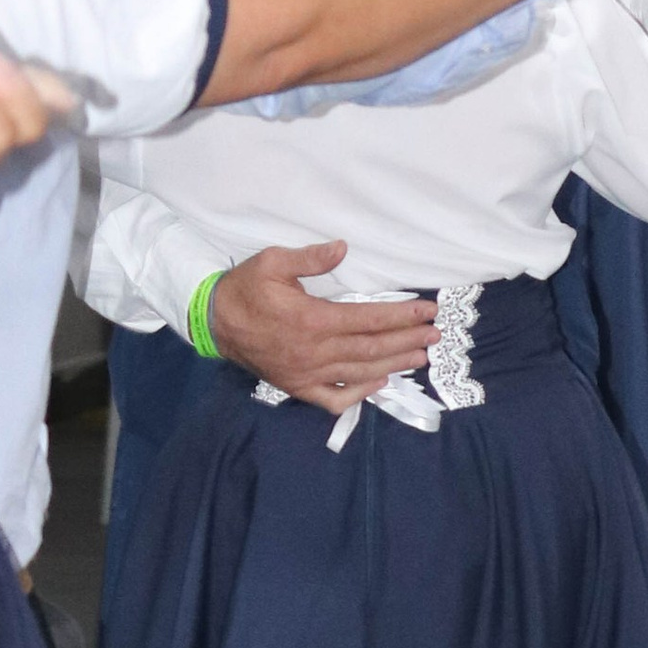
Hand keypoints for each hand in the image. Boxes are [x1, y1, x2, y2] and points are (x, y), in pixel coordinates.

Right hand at [205, 239, 435, 414]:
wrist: (213, 322)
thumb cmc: (244, 288)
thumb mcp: (272, 262)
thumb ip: (310, 258)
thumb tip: (343, 248)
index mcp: (312, 320)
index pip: (369, 319)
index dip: (402, 316)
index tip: (427, 311)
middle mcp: (314, 351)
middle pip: (372, 348)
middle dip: (408, 341)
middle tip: (435, 335)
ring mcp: (307, 374)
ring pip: (360, 373)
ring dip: (394, 365)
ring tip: (420, 357)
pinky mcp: (298, 388)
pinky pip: (334, 398)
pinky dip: (360, 394)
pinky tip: (379, 384)